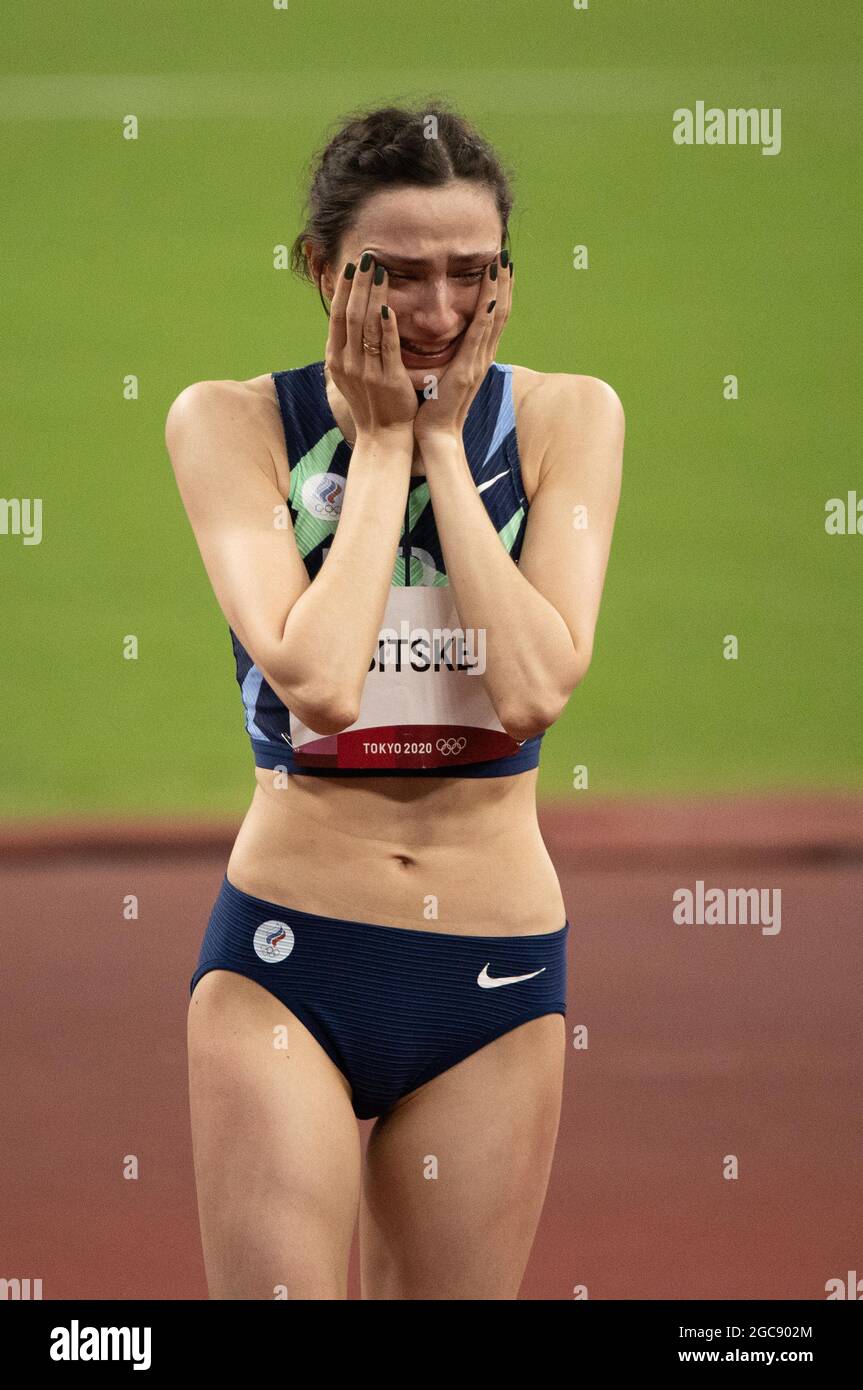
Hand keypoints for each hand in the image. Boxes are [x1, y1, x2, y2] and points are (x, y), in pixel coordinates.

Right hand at [325, 251, 418, 436]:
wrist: (383, 436)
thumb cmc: (372, 402)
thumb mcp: (351, 372)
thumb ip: (349, 345)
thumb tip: (347, 316)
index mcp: (336, 358)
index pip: (337, 315)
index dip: (343, 288)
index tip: (352, 263)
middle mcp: (346, 362)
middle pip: (350, 314)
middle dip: (358, 283)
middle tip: (367, 256)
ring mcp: (365, 371)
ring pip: (366, 326)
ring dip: (372, 295)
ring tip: (380, 270)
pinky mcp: (386, 380)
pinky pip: (385, 348)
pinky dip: (386, 326)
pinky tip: (390, 306)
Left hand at [413, 252, 513, 445]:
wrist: (434, 437)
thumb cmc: (433, 407)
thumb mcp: (443, 372)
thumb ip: (447, 352)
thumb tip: (443, 334)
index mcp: (476, 356)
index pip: (493, 316)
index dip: (498, 289)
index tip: (498, 264)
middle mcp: (482, 357)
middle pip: (500, 312)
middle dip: (503, 282)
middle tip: (505, 254)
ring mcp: (476, 365)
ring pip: (494, 321)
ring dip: (499, 292)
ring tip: (501, 265)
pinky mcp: (465, 374)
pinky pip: (477, 341)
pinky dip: (485, 319)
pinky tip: (489, 300)